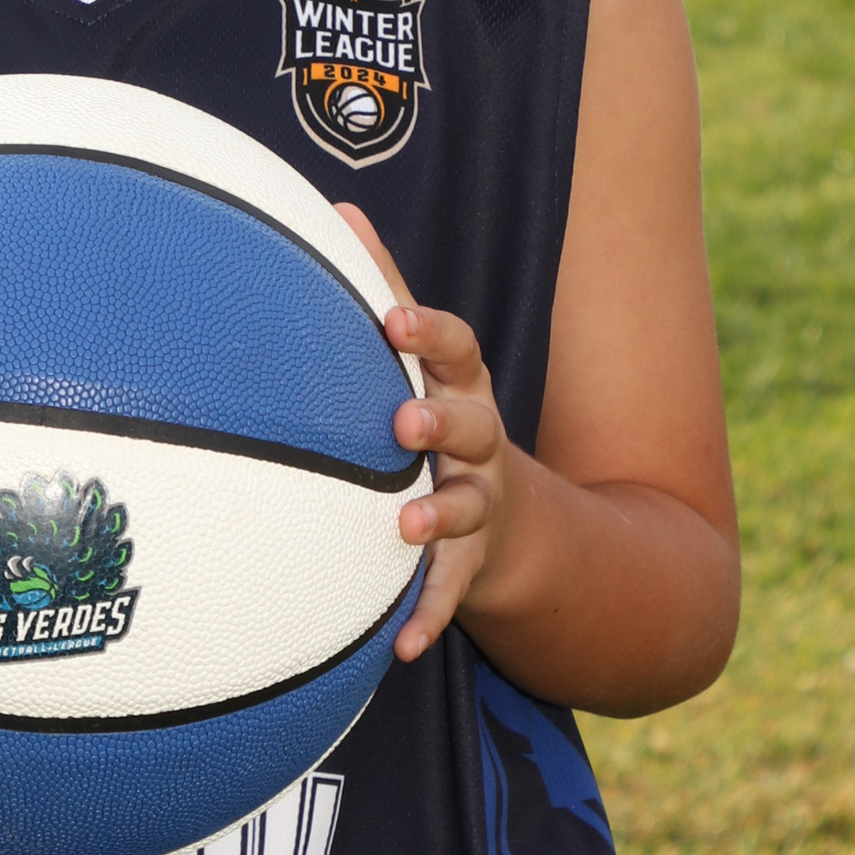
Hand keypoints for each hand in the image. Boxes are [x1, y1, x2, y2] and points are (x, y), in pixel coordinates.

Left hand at [333, 203, 518, 666]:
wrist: (515, 522)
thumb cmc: (439, 415)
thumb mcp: (420, 356)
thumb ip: (381, 287)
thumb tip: (339, 208)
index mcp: (459, 384)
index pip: (454, 348)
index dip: (427, 333)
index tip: (390, 322)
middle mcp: (479, 442)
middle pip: (471, 426)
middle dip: (442, 423)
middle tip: (405, 424)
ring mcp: (481, 506)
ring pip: (466, 510)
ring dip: (439, 519)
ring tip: (403, 527)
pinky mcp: (471, 566)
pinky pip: (450, 594)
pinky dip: (427, 618)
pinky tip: (401, 646)